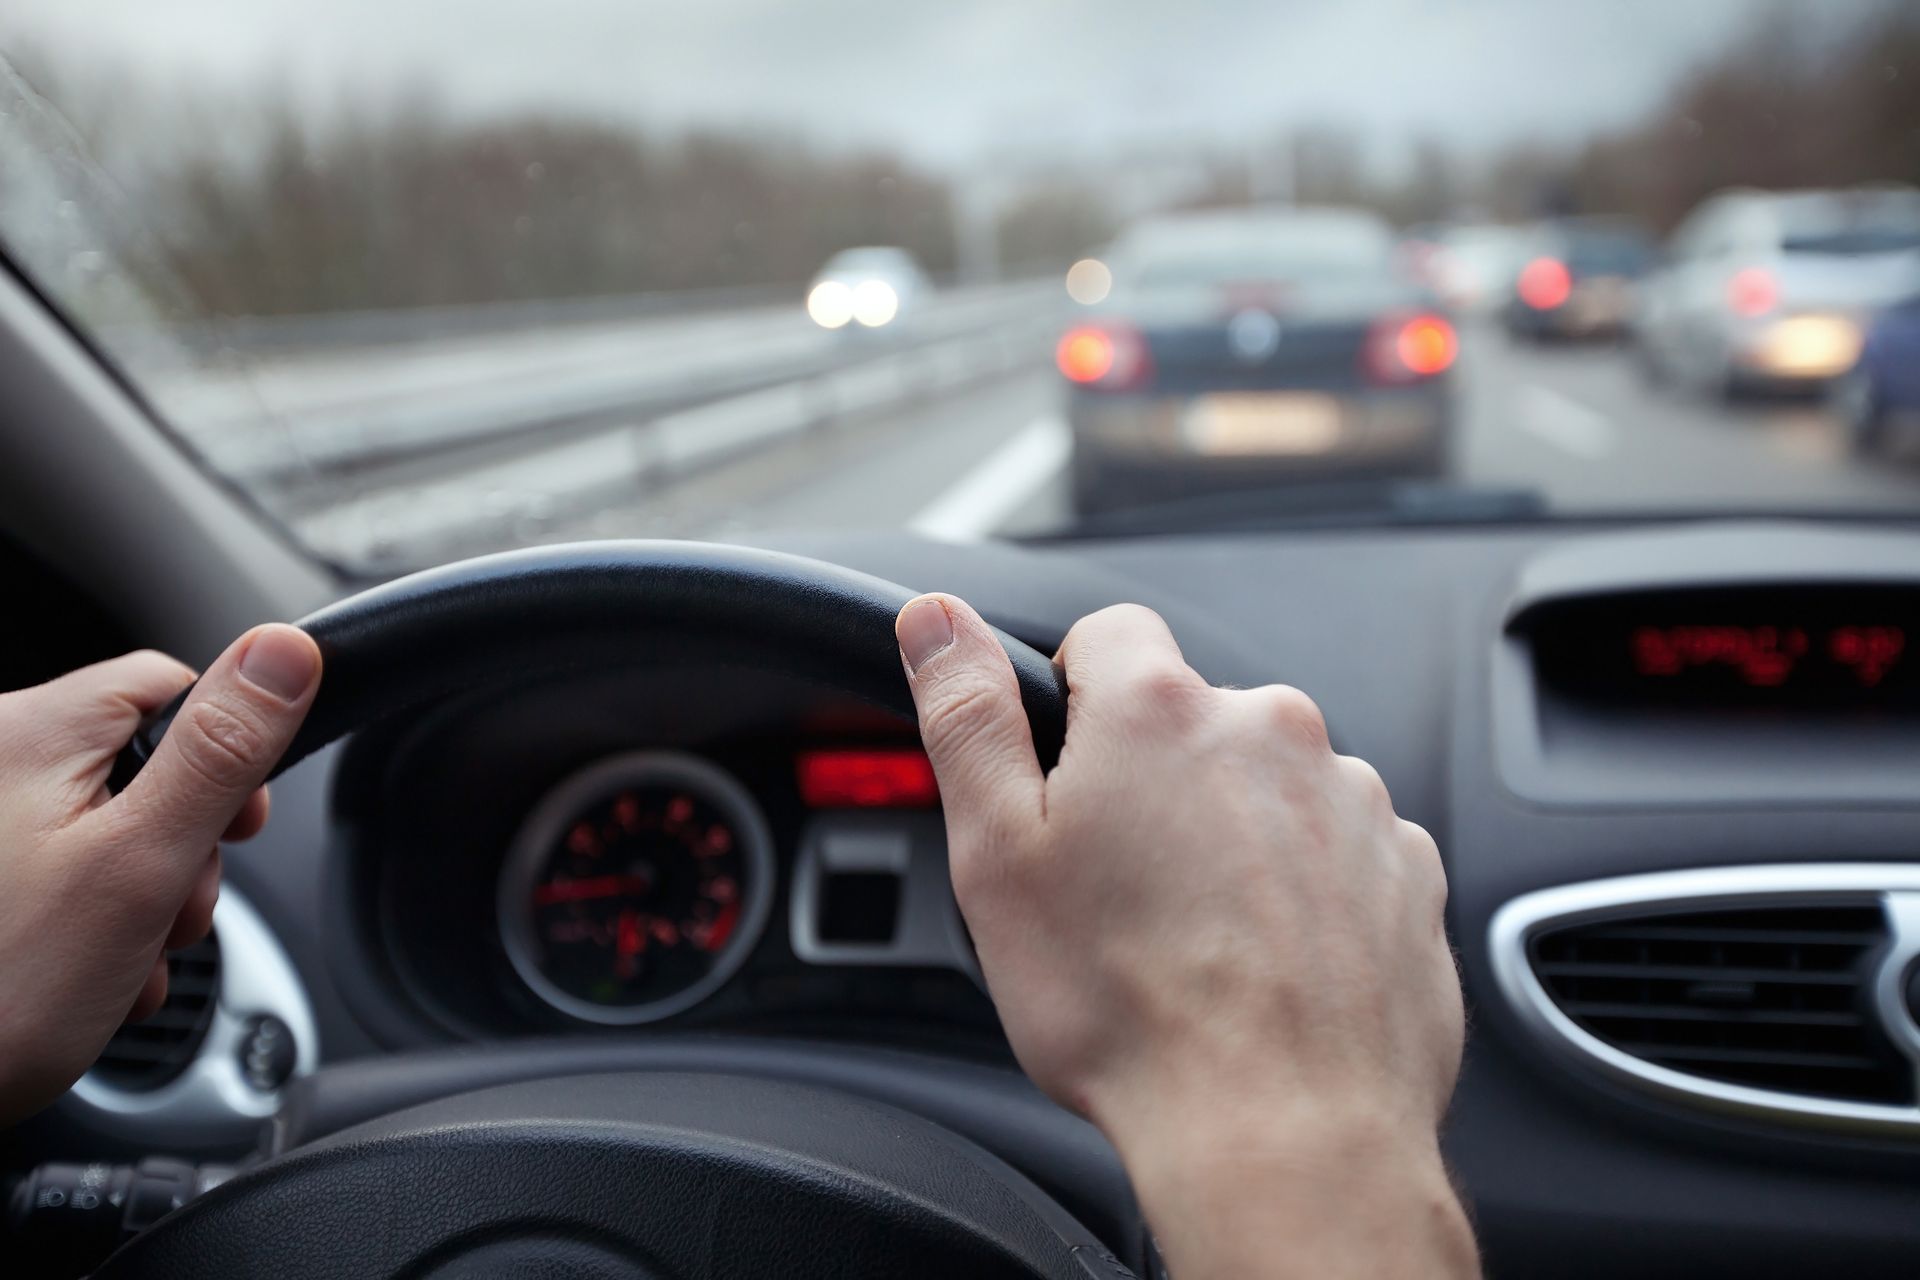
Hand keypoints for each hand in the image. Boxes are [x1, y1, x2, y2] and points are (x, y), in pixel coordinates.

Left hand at [0, 625, 319, 1123]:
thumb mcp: (140, 865)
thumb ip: (220, 753)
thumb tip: (285, 650)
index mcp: (27, 730)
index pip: (173, 686)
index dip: (227, 759)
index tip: (234, 831)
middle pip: (142, 763)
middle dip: (180, 848)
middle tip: (167, 916)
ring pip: (106, 825)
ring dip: (140, 897)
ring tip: (122, 961)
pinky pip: (55, 866)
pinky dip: (87, 918)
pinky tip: (86, 974)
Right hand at [896, 596, 1473, 1279]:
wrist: (1282, 1133)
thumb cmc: (1130, 1010)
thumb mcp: (997, 854)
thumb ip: (966, 715)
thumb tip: (934, 619)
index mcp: (1159, 711)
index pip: (1107, 634)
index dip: (1071, 699)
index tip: (1065, 777)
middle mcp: (1271, 731)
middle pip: (1191, 718)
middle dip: (1153, 782)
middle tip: (1118, 887)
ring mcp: (1352, 799)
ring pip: (1267, 787)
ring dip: (1232, 836)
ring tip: (1196, 942)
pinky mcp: (1406, 870)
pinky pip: (1338, 852)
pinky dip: (1303, 891)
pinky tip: (1264, 965)